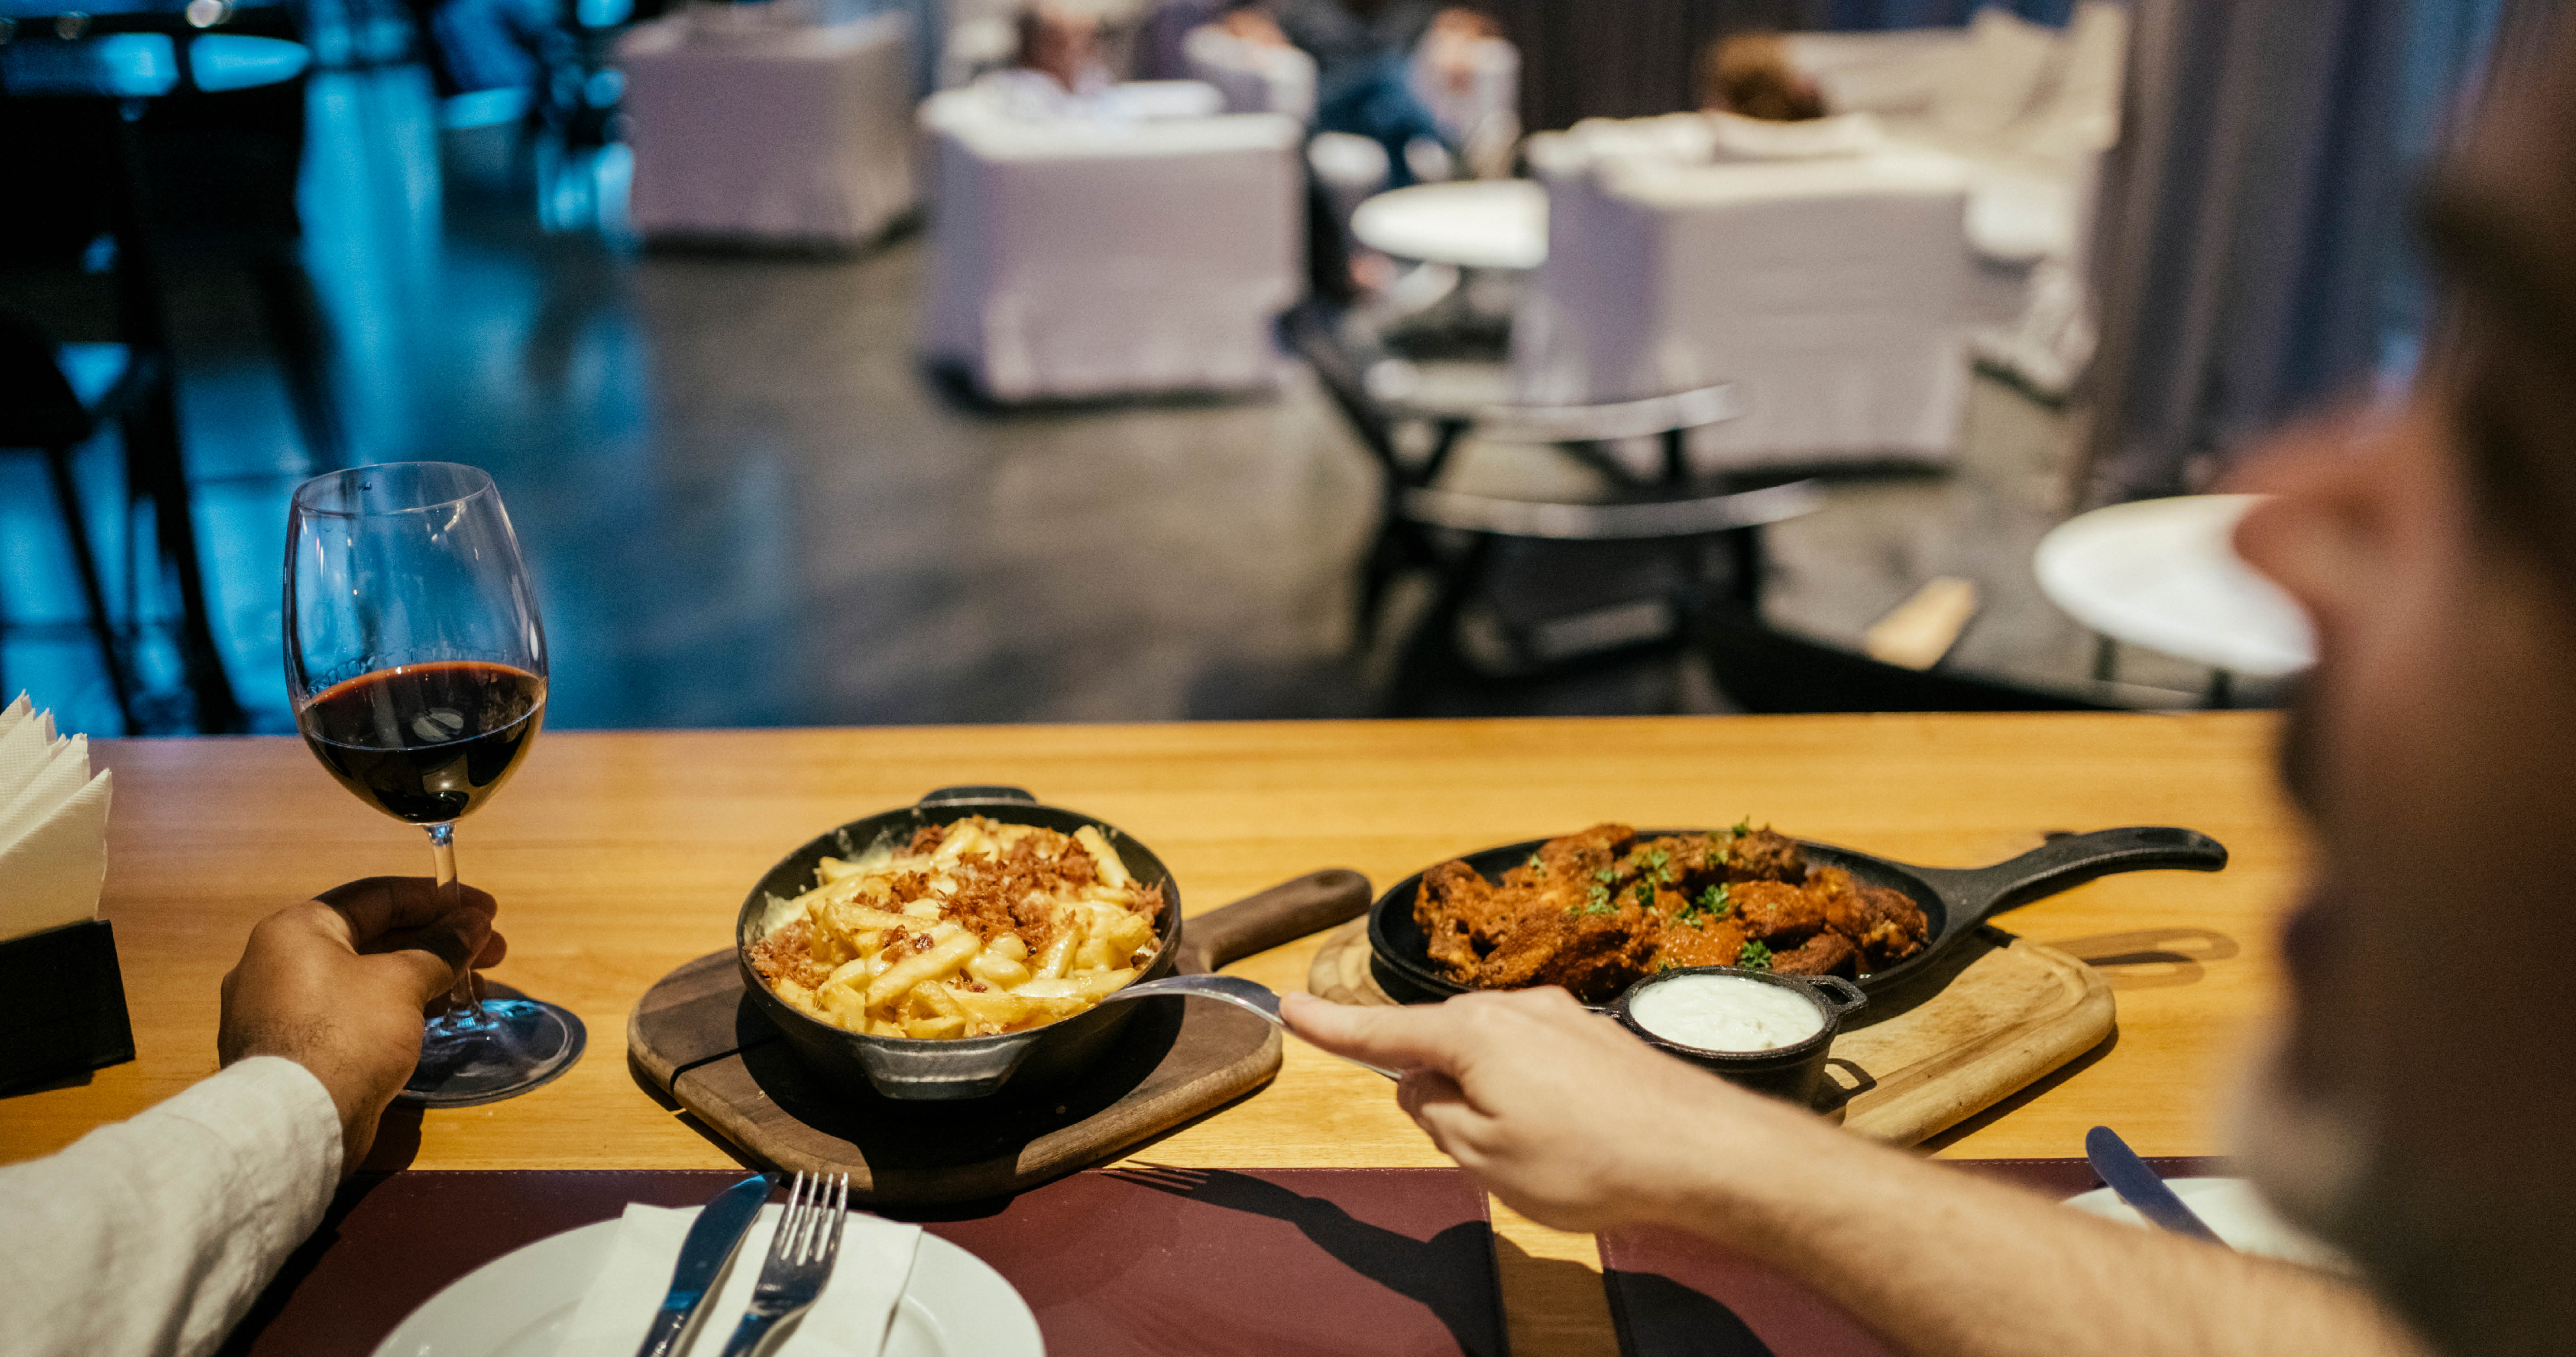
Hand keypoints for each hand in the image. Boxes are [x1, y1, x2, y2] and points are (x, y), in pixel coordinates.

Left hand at [218, 878, 505, 1170]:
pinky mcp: (295, 1049)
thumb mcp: (403, 982)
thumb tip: (474, 924)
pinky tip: (435, 1018)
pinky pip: (354, 1014)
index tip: (485, 910)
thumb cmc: (346, 1034)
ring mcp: (284, 1009)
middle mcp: (281, 962)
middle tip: (493, 952)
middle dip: (438, 942)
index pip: (378, 896)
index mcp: (297, 930)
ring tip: (474, 990)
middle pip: (374, 938)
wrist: (293, 1123)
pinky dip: (396, 1010)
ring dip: (424, 978)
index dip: (438, 899)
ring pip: (367, 979)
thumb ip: (442, 949)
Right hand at [1280, 986, 1842, 1232]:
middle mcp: (1516, 1010)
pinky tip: (1575, 1143)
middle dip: (1444, 1097)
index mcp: (1474, 1034)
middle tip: (1484, 1154)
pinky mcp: (1600, 1041)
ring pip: (1496, 1062)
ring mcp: (1564, 1020)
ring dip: (1498, 1107)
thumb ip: (1434, 1116)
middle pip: (1445, 1048)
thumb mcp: (1483, 1156)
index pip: (1382, 1029)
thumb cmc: (1592, 1160)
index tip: (1289, 1006)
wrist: (1707, 1152)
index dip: (1331, 1026)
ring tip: (1545, 1160)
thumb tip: (1422, 1089)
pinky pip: (1540, 1067)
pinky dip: (1538, 1104)